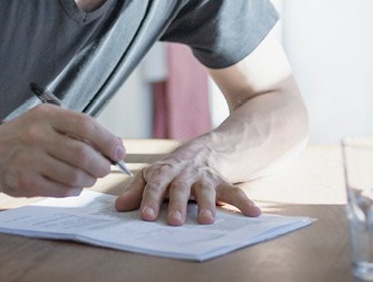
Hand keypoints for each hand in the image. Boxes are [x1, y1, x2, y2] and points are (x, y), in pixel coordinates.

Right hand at [0, 104, 125, 197]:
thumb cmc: (28, 135)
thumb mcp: (49, 120)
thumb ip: (79, 129)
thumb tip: (115, 147)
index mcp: (47, 116)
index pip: (86, 125)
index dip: (108, 141)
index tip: (119, 152)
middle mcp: (37, 136)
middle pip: (83, 155)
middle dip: (101, 166)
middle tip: (104, 169)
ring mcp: (29, 160)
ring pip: (74, 176)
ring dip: (88, 180)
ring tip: (87, 177)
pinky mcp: (24, 182)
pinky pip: (61, 190)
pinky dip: (74, 190)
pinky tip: (72, 185)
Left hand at [114, 156, 260, 225]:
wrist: (205, 150)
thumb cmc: (173, 168)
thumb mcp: (152, 174)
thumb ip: (136, 190)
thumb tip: (118, 207)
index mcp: (165, 171)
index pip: (155, 184)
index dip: (151, 199)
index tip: (147, 216)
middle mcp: (185, 173)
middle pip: (181, 188)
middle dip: (178, 205)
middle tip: (176, 222)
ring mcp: (205, 177)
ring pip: (206, 190)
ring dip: (208, 205)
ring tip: (207, 221)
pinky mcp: (223, 182)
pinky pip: (235, 191)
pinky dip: (245, 202)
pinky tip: (254, 213)